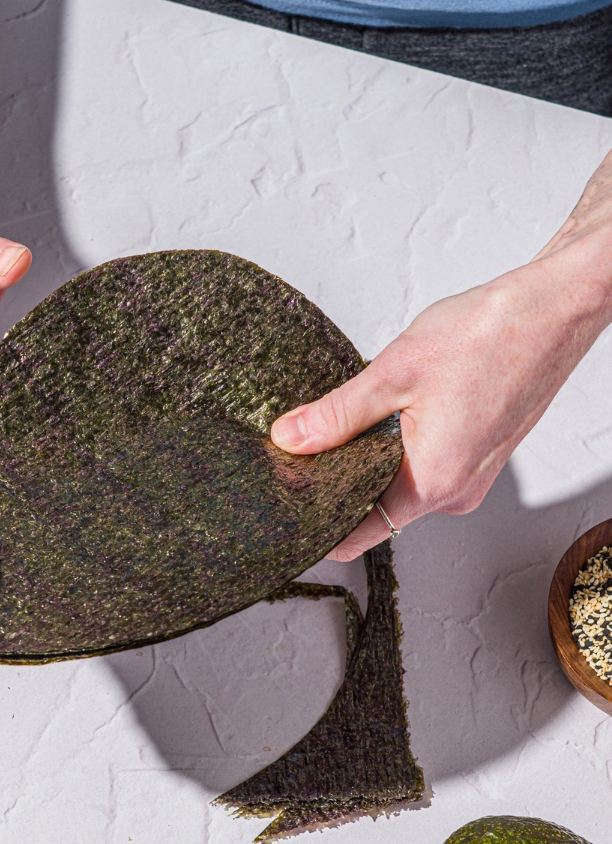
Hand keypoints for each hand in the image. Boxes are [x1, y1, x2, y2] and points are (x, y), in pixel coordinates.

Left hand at [271, 240, 611, 560]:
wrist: (554, 310)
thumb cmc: (489, 335)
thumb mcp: (393, 372)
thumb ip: (337, 416)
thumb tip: (291, 439)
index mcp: (433, 482)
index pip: (358, 534)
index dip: (319, 525)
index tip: (289, 506)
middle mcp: (456, 492)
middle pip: (377, 509)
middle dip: (341, 480)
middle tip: (308, 444)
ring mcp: (473, 477)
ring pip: (402, 484)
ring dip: (374, 458)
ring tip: (362, 415)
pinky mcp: (481, 458)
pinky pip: (428, 467)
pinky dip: (404, 447)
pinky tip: (398, 409)